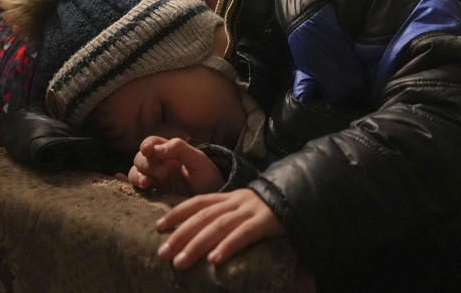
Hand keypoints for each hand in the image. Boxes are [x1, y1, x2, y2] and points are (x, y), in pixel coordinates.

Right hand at [127, 136, 223, 196]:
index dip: (147, 145)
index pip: (150, 143)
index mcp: (168, 151)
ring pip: (135, 173)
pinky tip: (118, 181)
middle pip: (140, 158)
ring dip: (138, 176)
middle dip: (148, 164)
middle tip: (164, 173)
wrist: (212, 201)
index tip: (149, 151)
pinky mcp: (152, 194)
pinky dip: (123, 184)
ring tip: (147, 184)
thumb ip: (180, 149)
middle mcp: (157, 163)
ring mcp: (153, 179)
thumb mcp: (199, 161)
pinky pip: (133, 188)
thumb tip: (157, 149)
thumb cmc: (207, 177)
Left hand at [156, 188, 285, 269]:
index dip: (177, 212)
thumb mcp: (245, 210)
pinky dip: (227, 246)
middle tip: (162, 253)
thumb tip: (203, 241)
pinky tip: (214, 260)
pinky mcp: (266, 222)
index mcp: (230, 197)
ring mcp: (251, 210)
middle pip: (203, 216)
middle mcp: (236, 201)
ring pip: (218, 226)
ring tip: (179, 262)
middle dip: (180, 235)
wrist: (302, 198)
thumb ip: (227, 219)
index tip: (158, 227)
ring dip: (196, 244)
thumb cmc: (269, 211)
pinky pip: (244, 234)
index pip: (198, 202)